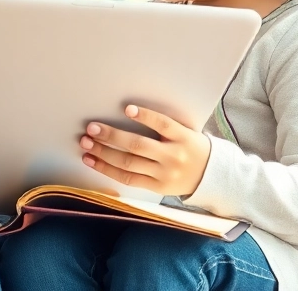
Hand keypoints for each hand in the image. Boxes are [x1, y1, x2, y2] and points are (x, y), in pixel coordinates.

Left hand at [80, 104, 210, 197]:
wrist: (212, 176)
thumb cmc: (191, 147)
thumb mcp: (186, 131)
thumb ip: (164, 125)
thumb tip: (127, 110)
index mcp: (183, 137)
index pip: (163, 124)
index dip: (145, 116)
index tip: (127, 108)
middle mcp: (174, 156)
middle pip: (138, 145)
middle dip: (111, 136)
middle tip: (91, 128)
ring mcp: (164, 174)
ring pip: (129, 164)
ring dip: (103, 153)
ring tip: (85, 143)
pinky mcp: (157, 188)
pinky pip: (128, 179)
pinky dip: (107, 169)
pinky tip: (92, 160)